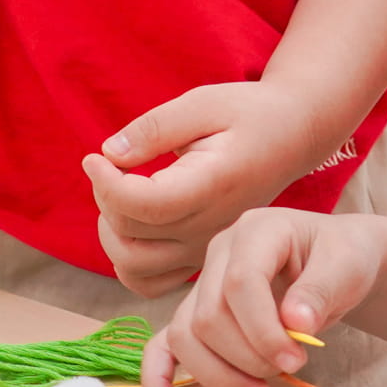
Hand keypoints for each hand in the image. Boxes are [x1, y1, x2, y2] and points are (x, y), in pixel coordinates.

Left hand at [83, 81, 328, 295]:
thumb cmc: (248, 113)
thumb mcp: (203, 103)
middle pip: (129, 235)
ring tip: (122, 194)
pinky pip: (149, 282)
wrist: (293, 137)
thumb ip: (155, 128)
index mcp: (211, 185)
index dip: (105, 183)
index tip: (94, 157)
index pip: (143, 205)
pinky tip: (134, 222)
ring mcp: (205, 249)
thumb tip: (109, 153)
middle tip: (113, 164)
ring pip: (133, 266)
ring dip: (112, 233)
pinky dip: (128, 261)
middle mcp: (209, 227)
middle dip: (105, 197)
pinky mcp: (200, 257)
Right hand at [141, 207, 384, 386]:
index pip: (241, 283)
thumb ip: (322, 290)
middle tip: (289, 369)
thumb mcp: (348, 265)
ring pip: (185, 335)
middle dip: (248, 356)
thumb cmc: (343, 258)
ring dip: (219, 374)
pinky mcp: (196, 313)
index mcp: (256, 231)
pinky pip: (163, 344)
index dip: (264, 330)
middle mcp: (220, 253)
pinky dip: (160, 375)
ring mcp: (203, 284)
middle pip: (209, 316)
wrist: (337, 262)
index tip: (296, 360)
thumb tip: (295, 321)